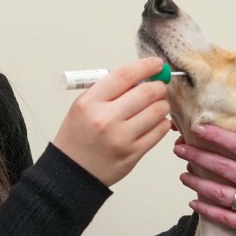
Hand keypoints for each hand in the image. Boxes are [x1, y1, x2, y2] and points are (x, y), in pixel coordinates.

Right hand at [52, 57, 173, 186]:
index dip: (145, 66)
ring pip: (157, 111)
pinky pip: (159, 131)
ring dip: (162, 105)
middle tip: (159, 87)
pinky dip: (161, 123)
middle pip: (147, 92)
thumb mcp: (83, 106)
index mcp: (90, 103)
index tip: (156, 63)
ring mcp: (121, 138)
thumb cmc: (78, 136)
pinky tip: (153, 123)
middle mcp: (106, 119)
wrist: (73, 172)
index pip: (124, 75)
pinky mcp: (133, 153)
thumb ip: (109, 90)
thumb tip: (142, 77)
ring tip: (155, 106)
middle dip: (159, 86)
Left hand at [173, 123, 235, 235]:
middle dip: (198, 156)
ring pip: (219, 193)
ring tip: (182, 174)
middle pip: (223, 168)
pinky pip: (224, 217)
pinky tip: (193, 203)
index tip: (198, 128)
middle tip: (179, 149)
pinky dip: (206, 210)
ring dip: (197, 182)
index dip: (218, 137)